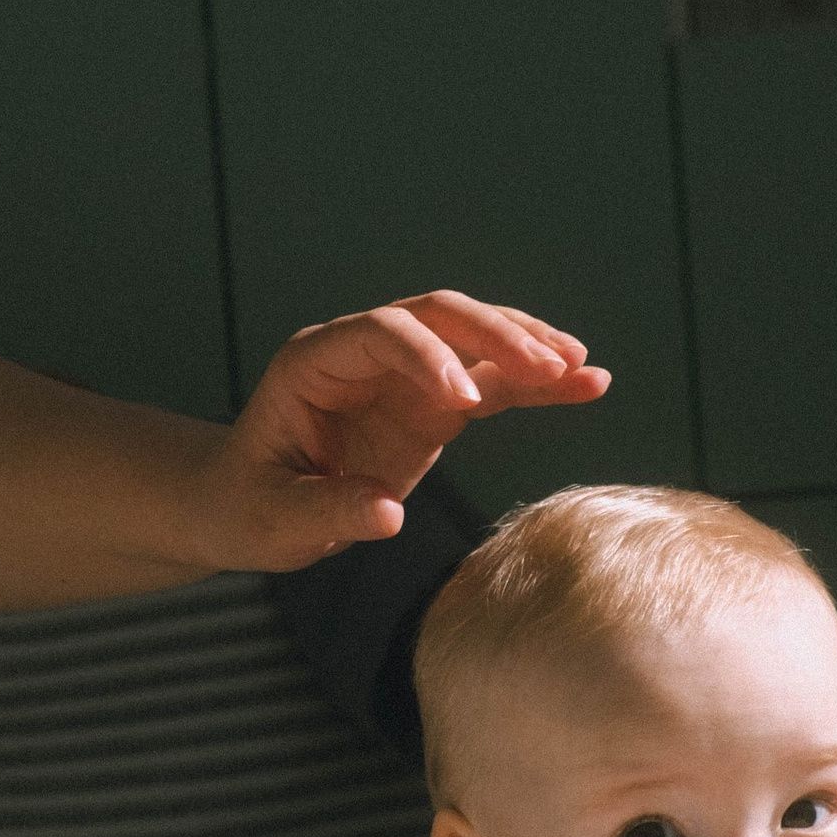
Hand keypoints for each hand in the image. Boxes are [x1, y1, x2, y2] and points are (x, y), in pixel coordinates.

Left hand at [205, 293, 609, 571]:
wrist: (247, 507)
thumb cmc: (249, 506)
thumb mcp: (273, 520)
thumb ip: (327, 511)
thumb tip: (387, 515)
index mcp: (314, 363)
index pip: (381, 335)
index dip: (427, 358)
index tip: (464, 405)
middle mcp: (362, 354)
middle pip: (438, 316)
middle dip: (495, 335)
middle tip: (549, 365)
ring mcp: (403, 374)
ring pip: (473, 337)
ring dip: (528, 346)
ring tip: (581, 367)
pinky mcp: (433, 403)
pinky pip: (493, 382)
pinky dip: (537, 383)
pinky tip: (588, 384)